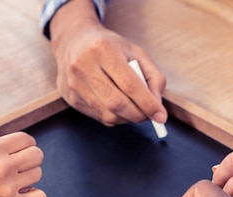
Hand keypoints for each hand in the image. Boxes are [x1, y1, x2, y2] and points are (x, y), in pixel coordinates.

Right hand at [0, 132, 45, 196]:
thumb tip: (12, 142)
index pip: (26, 139)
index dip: (27, 145)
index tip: (23, 151)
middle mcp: (3, 165)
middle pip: (36, 155)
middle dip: (31, 160)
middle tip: (21, 167)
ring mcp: (9, 186)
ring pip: (37, 174)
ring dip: (29, 177)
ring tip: (16, 182)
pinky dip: (35, 196)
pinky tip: (24, 196)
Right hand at [49, 0, 166, 125]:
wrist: (73, 43)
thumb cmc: (110, 48)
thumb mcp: (136, 53)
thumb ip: (153, 77)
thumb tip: (157, 107)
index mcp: (103, 50)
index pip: (129, 84)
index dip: (147, 103)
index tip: (160, 116)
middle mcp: (84, 67)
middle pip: (117, 103)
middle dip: (138, 114)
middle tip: (150, 116)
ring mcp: (75, 85)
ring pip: (108, 115)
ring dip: (127, 118)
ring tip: (134, 108)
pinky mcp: (71, 98)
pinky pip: (99, 117)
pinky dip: (115, 117)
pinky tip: (118, 107)